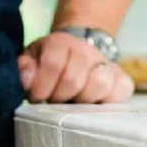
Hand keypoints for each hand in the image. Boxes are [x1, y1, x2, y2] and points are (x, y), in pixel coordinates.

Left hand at [18, 32, 133, 103]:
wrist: (77, 52)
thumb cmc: (49, 63)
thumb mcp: (31, 59)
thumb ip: (24, 68)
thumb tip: (26, 81)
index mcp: (61, 43)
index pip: (53, 64)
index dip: (41, 86)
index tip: (36, 97)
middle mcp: (86, 51)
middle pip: (73, 80)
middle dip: (59, 96)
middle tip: (55, 100)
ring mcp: (107, 64)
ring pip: (100, 84)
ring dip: (83, 100)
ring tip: (75, 103)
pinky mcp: (122, 79)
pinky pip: (122, 90)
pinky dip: (109, 100)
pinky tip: (96, 103)